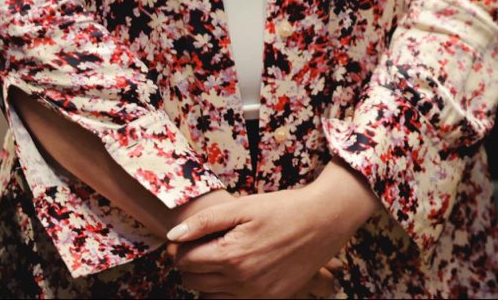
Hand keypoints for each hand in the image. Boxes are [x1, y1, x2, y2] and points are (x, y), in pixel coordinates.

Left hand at [168, 164, 378, 298]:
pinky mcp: (270, 299)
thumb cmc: (283, 208)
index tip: (192, 237)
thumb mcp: (244, 206)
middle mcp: (240, 280)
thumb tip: (173, 236)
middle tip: (205, 246)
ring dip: (207, 280)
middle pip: (193, 281)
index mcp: (231, 255)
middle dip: (192, 264)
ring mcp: (255, 293)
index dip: (182, 247)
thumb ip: (205, 221)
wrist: (325, 220)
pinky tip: (238, 271)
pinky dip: (227, 291)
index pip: (185, 261)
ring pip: (209, 296)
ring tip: (222, 258)